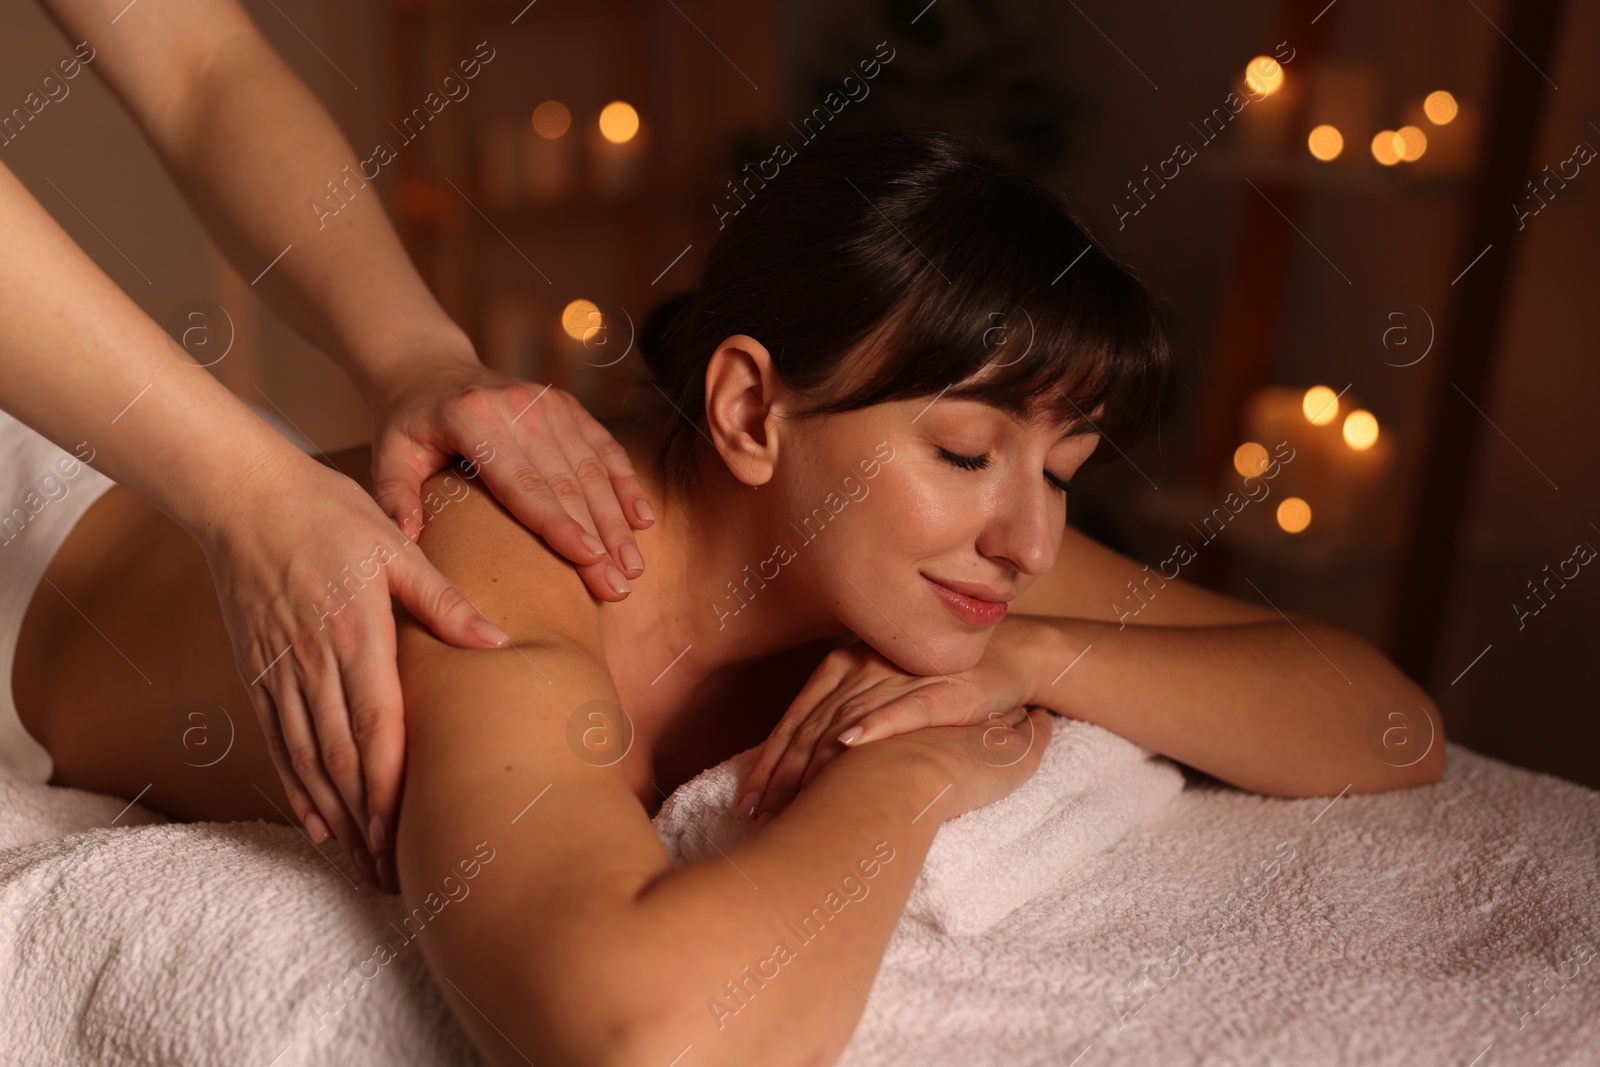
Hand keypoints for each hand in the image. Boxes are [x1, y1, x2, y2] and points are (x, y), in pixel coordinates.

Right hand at [200, 453, 508, 887]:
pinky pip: (277, 743)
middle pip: (342, 761)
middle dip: (368, 824)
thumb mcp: (397, 546)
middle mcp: (313, 663)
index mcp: (357, 635)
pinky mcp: (258, 672)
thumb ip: (444, 600)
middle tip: (396, 873)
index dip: (393, 788)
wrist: (243, 498)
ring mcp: (279, 672)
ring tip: (363, 865)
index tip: (411, 835)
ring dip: (335, 818)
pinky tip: (317, 822)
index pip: (377, 728)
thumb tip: (499, 641)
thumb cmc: (331, 515)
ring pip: (307, 762)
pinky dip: (296, 788)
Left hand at [369, 357, 652, 600]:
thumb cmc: (408, 422)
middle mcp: (519, 408)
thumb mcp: (388, 455)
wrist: (429, 367)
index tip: (589, 560)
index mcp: (474, 419)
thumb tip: (405, 540)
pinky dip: (626, 484)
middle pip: (567, 483)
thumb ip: (395, 497)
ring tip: (632, 567)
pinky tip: (641, 520)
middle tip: (618, 586)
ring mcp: (549, 403)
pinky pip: (604, 448)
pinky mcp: (567, 405)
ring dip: (617, 521)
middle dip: (598, 538)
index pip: (523, 483)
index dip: (559, 524)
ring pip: (592, 470)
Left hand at [737, 634, 1039, 820]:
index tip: (747, 802)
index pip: (796, 720)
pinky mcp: (943, 689)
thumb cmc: (938, 687)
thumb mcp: (882, 696)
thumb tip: (807, 766)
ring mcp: (902, 676)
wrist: (1010, 659)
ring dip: (815, 764)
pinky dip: (874, 724)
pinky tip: (851, 743)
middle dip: (781, 776)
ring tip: (790, 802)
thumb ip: (844, 718)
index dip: (769, 761)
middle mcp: (864, 666)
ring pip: (846, 721)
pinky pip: (903, 708)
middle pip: (812, 727)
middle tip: (758, 817)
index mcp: (843, 667)